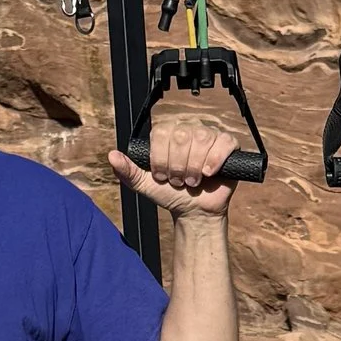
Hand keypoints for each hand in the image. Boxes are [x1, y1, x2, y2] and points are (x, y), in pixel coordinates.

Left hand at [108, 104, 242, 215]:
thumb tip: (111, 155)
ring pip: (202, 138)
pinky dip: (215, 159)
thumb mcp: (144, 185)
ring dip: (195, 166)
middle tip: (179, 181)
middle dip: (178, 165)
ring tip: (193, 182)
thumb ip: (127, 171)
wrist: (194, 211)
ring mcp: (210, 135)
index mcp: (168, 133)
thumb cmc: (170, 195)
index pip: (163, 133)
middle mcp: (188, 129)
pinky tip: (209, 173)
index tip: (162, 176)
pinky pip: (224, 142)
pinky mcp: (229, 146)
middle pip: (182, 135)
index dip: (161, 159)